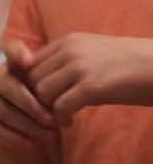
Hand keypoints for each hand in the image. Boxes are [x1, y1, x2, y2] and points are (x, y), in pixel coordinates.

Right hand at [0, 39, 57, 152]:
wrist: (33, 128)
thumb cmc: (49, 106)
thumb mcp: (55, 94)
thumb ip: (56, 87)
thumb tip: (68, 94)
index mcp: (16, 65)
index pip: (12, 50)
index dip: (18, 53)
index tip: (30, 63)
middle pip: (9, 87)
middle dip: (33, 107)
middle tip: (55, 122)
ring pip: (3, 110)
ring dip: (28, 126)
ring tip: (50, 136)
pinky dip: (13, 137)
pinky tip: (31, 144)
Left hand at [30, 33, 152, 124]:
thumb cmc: (133, 64)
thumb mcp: (95, 54)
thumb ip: (70, 62)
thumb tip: (48, 81)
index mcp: (68, 41)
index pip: (30, 62)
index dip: (30, 83)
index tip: (42, 98)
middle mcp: (70, 50)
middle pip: (32, 78)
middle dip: (36, 99)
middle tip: (48, 112)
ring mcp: (80, 66)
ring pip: (41, 92)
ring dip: (47, 109)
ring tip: (60, 117)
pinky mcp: (93, 86)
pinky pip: (60, 106)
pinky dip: (61, 118)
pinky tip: (70, 122)